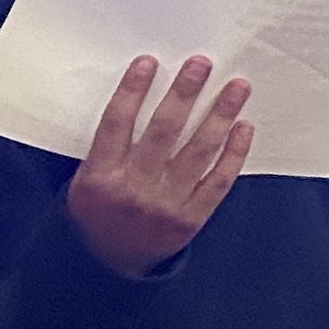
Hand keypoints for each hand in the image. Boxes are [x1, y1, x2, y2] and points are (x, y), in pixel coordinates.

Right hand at [63, 55, 253, 275]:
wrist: (108, 267)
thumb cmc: (98, 212)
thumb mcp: (84, 181)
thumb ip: (108, 146)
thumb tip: (139, 94)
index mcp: (100, 177)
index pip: (116, 123)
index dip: (132, 91)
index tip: (149, 61)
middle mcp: (133, 189)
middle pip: (163, 131)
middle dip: (184, 93)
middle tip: (202, 63)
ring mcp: (164, 205)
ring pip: (198, 152)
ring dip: (220, 115)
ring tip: (237, 86)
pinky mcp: (190, 219)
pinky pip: (218, 181)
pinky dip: (233, 154)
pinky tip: (244, 127)